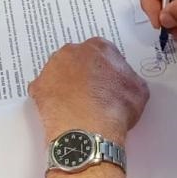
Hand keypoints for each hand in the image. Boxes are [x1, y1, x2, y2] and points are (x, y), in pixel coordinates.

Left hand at [28, 38, 149, 142]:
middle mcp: (72, 52)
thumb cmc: (115, 108)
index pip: (101, 53)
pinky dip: (50, 98)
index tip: (105, 81)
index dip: (104, 69)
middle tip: (89, 93)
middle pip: (77, 59)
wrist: (89, 129)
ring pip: (58, 72)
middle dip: (81, 73)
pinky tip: (60, 110)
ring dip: (64, 84)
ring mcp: (52, 68)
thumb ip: (128, 78)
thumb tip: (123, 82)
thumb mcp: (138, 90)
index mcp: (98, 48)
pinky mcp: (38, 86)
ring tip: (74, 104)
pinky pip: (43, 89)